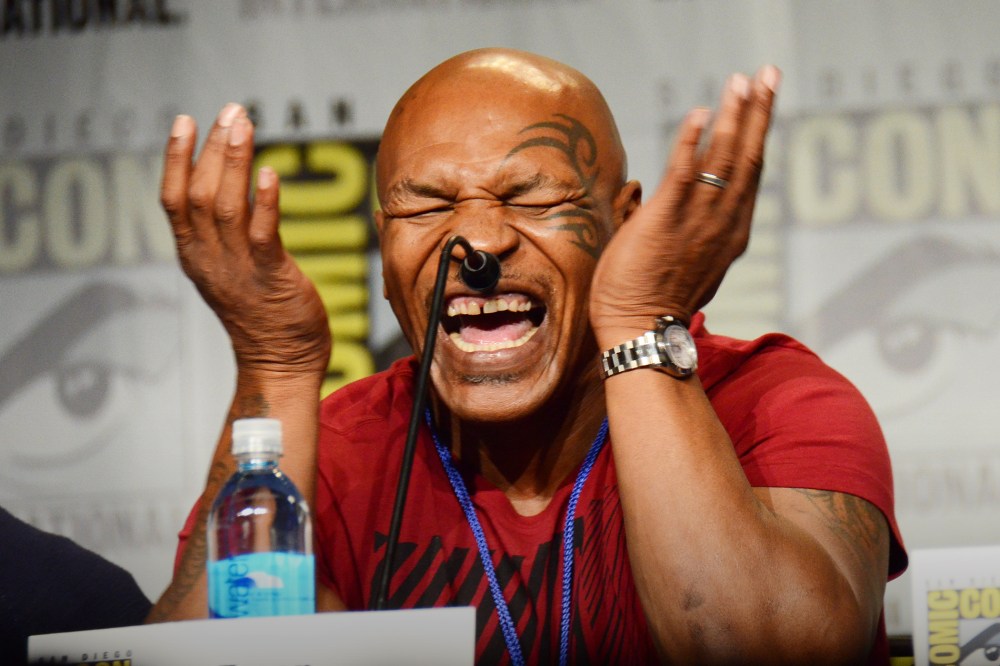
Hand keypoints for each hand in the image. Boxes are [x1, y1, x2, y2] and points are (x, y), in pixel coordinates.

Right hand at [161, 104, 330, 374]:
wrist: (279, 363)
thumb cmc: (263, 314)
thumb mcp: (231, 269)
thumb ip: (227, 233)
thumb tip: (238, 189)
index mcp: (194, 255)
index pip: (173, 199)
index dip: (176, 158)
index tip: (185, 121)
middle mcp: (208, 259)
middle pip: (199, 193)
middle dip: (212, 148)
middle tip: (231, 110)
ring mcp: (237, 269)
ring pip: (225, 206)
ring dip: (234, 162)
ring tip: (243, 125)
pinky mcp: (270, 277)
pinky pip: (261, 234)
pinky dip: (263, 202)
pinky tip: (269, 173)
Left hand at [590, 67, 779, 344]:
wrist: (640, 331)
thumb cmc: (650, 301)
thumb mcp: (677, 260)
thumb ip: (675, 227)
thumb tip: (651, 202)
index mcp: (729, 232)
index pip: (747, 174)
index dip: (755, 134)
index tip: (760, 102)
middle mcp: (723, 222)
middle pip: (747, 157)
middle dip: (758, 112)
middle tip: (768, 74)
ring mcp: (698, 220)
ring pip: (725, 158)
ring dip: (734, 115)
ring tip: (743, 81)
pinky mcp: (667, 220)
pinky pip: (685, 172)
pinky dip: (693, 141)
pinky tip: (700, 113)